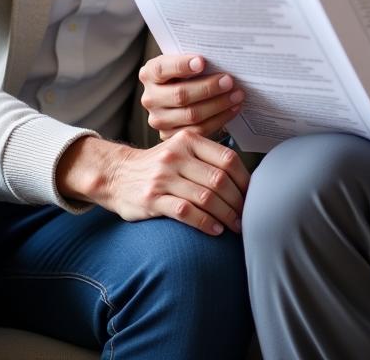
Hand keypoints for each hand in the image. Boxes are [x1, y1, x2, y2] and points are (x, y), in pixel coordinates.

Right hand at [57, 131, 249, 235]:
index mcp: (189, 140)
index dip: (244, 180)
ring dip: (225, 215)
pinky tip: (215, 230)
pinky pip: (186, 212)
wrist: (116, 174)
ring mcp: (163, 176)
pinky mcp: (152, 199)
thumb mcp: (182, 149)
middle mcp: (176, 155)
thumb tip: (245, 179)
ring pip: (205, 197)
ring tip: (235, 226)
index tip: (253, 195)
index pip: (227, 158)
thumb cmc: (159, 165)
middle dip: (238, 201)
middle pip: (219, 179)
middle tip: (247, 216)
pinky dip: (205, 223)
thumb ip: (208, 157)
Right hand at [139, 54, 243, 139]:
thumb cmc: (185, 74)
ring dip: (218, 105)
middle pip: (180, 95)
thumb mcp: (183, 62)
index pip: (161, 69)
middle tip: (229, 81)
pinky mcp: (170, 136)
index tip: (202, 61)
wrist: (176, 98)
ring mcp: (158, 119)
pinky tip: (232, 109)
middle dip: (208, 88)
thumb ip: (194, 60)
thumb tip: (220, 56)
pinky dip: (219, 119)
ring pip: (191, 115)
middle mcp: (150, 98)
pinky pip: (198, 131)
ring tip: (237, 95)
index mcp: (149, 74)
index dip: (181, 65)